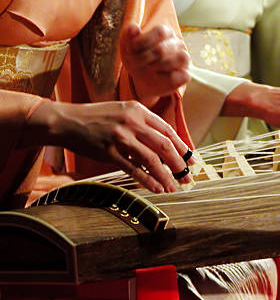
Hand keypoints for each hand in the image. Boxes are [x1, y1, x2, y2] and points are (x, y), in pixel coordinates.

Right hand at [22, 100, 194, 193]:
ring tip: (174, 187)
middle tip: (188, 177)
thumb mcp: (123, 112)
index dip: (183, 147)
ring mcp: (120, 137)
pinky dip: (147, 180)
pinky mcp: (109, 151)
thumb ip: (143, 125)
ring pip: (151, 159)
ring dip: (166, 175)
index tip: (192, 160)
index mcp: (138, 110)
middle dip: (179, 163)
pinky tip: (157, 188)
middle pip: (164, 145)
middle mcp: (132, 122)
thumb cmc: (97, 118)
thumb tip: (165, 145)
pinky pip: (133, 168)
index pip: (168, 131)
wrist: (66, 121)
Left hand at [120, 23, 189, 101]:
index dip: (145, 40)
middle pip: (163, 49)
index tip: (133, 47)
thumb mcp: (128, 47)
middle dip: (145, 58)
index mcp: (165, 33)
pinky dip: (169, 78)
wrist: (142, 81)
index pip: (160, 32)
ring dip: (158, 66)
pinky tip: (159, 76)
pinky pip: (183, 75)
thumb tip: (134, 27)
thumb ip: (128, 35)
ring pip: (180, 58)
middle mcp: (177, 44)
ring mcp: (183, 59)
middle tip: (135, 63)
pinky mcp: (185, 75)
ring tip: (148, 69)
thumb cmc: (138, 59)